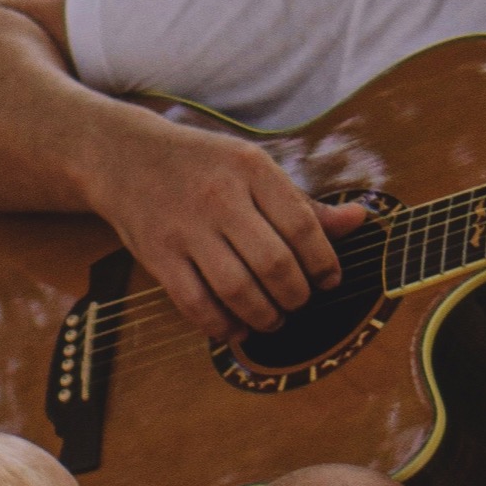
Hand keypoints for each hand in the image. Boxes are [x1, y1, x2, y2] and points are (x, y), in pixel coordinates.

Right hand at [101, 105, 365, 346]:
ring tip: (272, 318)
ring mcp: (185, 228)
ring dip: (264, 317)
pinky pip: (196, 304)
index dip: (324, 263)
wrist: (125, 156)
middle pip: (274, 264)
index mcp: (251, 168)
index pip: (302, 227)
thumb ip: (304, 203)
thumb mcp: (254, 169)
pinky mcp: (158, 255)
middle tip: (298, 303)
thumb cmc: (204, 166)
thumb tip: (360, 220)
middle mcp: (219, 197)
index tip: (328, 280)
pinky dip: (221, 326)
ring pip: (238, 290)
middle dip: (296, 296)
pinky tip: (235, 328)